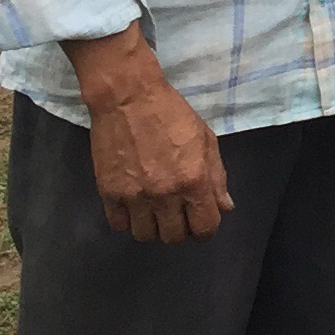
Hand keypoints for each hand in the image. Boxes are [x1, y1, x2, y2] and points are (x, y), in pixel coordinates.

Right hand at [65, 28, 230, 241]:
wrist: (127, 97)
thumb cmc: (172, 114)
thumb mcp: (206, 139)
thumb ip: (217, 177)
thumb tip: (225, 207)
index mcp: (193, 180)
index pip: (205, 228)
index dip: (205, 227)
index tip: (200, 218)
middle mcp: (164, 194)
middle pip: (173, 237)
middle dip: (180, 228)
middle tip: (177, 211)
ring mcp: (134, 196)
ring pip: (145, 235)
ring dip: (152, 226)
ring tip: (154, 208)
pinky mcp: (108, 193)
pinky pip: (119, 225)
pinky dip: (127, 220)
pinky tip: (133, 204)